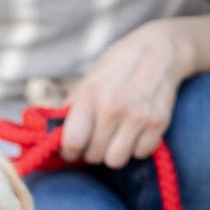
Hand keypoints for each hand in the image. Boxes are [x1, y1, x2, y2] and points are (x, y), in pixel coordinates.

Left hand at [60, 20, 194, 168]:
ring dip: (114, 152)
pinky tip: (135, 131)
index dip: (69, 151)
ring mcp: (138, 115)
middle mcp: (113, 108)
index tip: (73, 148)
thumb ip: (70, 109)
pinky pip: (140, 154)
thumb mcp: (87, 81)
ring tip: (115, 136)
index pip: (72, 143)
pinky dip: (137, 147)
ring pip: (116, 160)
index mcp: (89, 96)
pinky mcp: (159, 122)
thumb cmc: (116, 68)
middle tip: (98, 137)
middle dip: (92, 150)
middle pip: (93, 156)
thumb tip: (49, 135)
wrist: (160, 49)